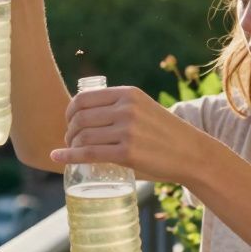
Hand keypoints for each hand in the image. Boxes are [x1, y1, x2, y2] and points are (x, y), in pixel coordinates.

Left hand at [50, 86, 207, 183]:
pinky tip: (57, 158)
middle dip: (69, 130)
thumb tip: (88, 117)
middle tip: (70, 141)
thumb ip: (121, 109)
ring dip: (70, 145)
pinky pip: (88, 153)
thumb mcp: (144, 109)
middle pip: (80, 117)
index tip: (69, 122)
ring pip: (82, 136)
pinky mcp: (127, 153)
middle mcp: (126, 109)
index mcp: (128, 93)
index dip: (70, 111)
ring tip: (72, 151)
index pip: (84, 98)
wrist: (193, 154)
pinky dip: (68, 156)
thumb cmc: (166, 135)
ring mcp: (127, 131)